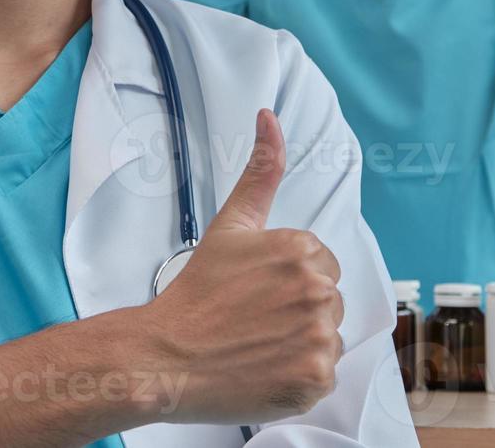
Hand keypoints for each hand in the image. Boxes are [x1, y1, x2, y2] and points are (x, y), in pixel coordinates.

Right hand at [140, 108, 343, 423]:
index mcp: (303, 250)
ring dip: (300, 343)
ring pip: (328, 337)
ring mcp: (319, 337)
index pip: (320, 266)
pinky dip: (298, 376)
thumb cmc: (196, 293)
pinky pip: (323, 375)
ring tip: (257, 344)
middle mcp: (318, 291)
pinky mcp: (315, 378)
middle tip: (253, 319)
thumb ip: (260, 171)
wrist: (166, 356)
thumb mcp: (231, 224)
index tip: (256, 291)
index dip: (287, 280)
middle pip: (328, 301)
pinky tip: (265, 368)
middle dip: (297, 310)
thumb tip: (270, 116)